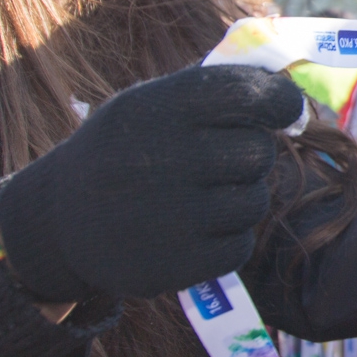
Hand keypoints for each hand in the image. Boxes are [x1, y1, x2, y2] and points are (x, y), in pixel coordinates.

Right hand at [0, 65, 304, 301]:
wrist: (59, 222)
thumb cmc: (126, 150)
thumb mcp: (151, 103)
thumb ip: (218, 91)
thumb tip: (297, 95)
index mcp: (154, 109)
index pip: (247, 93)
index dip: (279, 101)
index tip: (282, 111)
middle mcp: (158, 159)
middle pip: (258, 152)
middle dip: (252, 154)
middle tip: (225, 161)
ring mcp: (166, 217)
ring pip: (255, 202)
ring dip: (242, 198)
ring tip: (203, 196)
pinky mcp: (174, 265)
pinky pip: (238, 247)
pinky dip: (227, 239)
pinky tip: (194, 230)